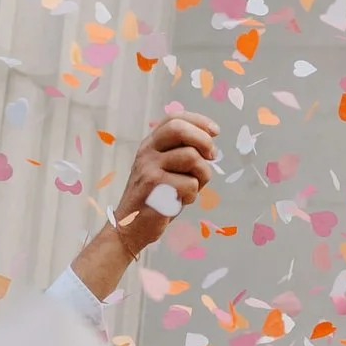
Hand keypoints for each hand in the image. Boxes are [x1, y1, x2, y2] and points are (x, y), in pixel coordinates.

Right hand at [112, 112, 217, 255]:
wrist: (130, 226)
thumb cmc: (156, 198)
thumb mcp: (164, 170)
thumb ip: (181, 154)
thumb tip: (210, 146)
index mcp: (150, 144)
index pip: (174, 118)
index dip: (198, 121)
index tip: (215, 131)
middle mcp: (147, 152)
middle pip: (180, 129)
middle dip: (204, 140)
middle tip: (212, 156)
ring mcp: (150, 168)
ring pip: (192, 158)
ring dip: (202, 176)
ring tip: (190, 188)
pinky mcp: (156, 188)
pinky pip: (191, 185)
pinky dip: (193, 196)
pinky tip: (179, 202)